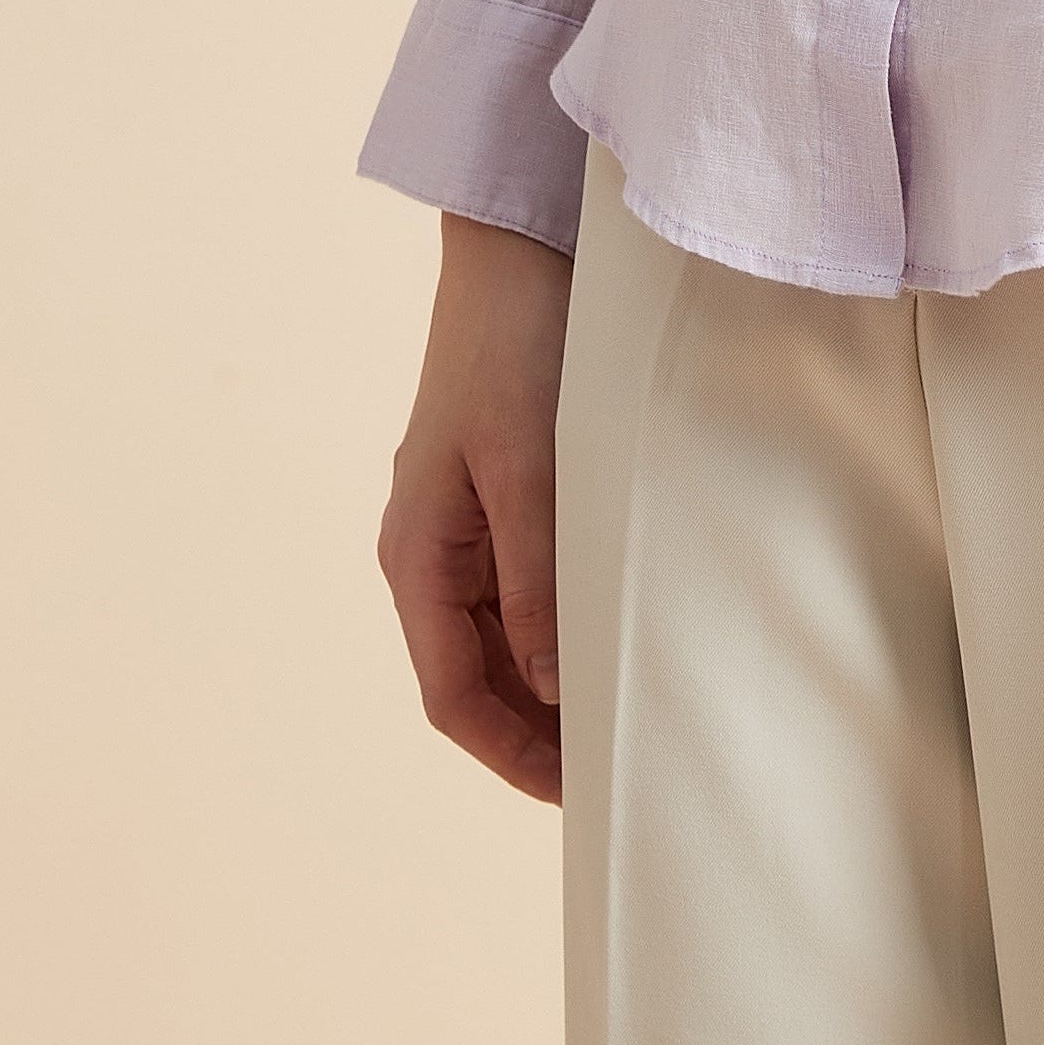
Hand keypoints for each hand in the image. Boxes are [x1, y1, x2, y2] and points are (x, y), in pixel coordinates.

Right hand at [377, 212, 575, 803]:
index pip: (453, 693)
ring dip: (552, 684)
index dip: (511, 754)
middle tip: (615, 770)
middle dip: (535, 733)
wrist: (517, 251)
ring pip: (504, 641)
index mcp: (418, 554)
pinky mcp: (503, 499)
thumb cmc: (515, 346)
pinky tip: (614, 641)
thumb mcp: (528, 465)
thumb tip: (553, 686)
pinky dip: (564, 629)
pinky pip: (526, 591)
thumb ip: (538, 576)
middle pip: (477, 678)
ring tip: (625, 718)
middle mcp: (433, 553)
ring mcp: (466, 528)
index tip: (576, 793)